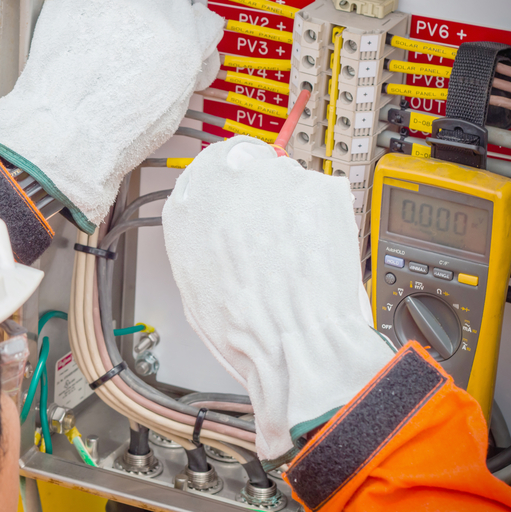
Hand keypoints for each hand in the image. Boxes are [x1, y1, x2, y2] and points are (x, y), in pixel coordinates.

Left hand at [0, 0, 222, 231]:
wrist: (66, 130)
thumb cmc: (114, 131)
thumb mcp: (174, 109)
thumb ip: (185, 70)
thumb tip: (182, 62)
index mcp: (187, 36)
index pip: (204, 18)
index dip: (192, 35)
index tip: (180, 42)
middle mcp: (158, 5)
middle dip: (163, 11)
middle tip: (143, 35)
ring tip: (111, 28)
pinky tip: (85, 22)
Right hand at [162, 136, 394, 463]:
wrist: (295, 344)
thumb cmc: (245, 328)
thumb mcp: (194, 285)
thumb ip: (200, 239)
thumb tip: (213, 227)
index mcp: (188, 206)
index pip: (208, 169)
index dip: (230, 186)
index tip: (240, 195)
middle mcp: (228, 181)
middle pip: (250, 167)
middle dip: (262, 195)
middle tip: (271, 232)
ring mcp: (276, 179)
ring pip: (288, 179)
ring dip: (292, 207)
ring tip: (294, 252)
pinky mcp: (319, 188)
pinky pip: (321, 196)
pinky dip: (322, 218)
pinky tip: (314, 251)